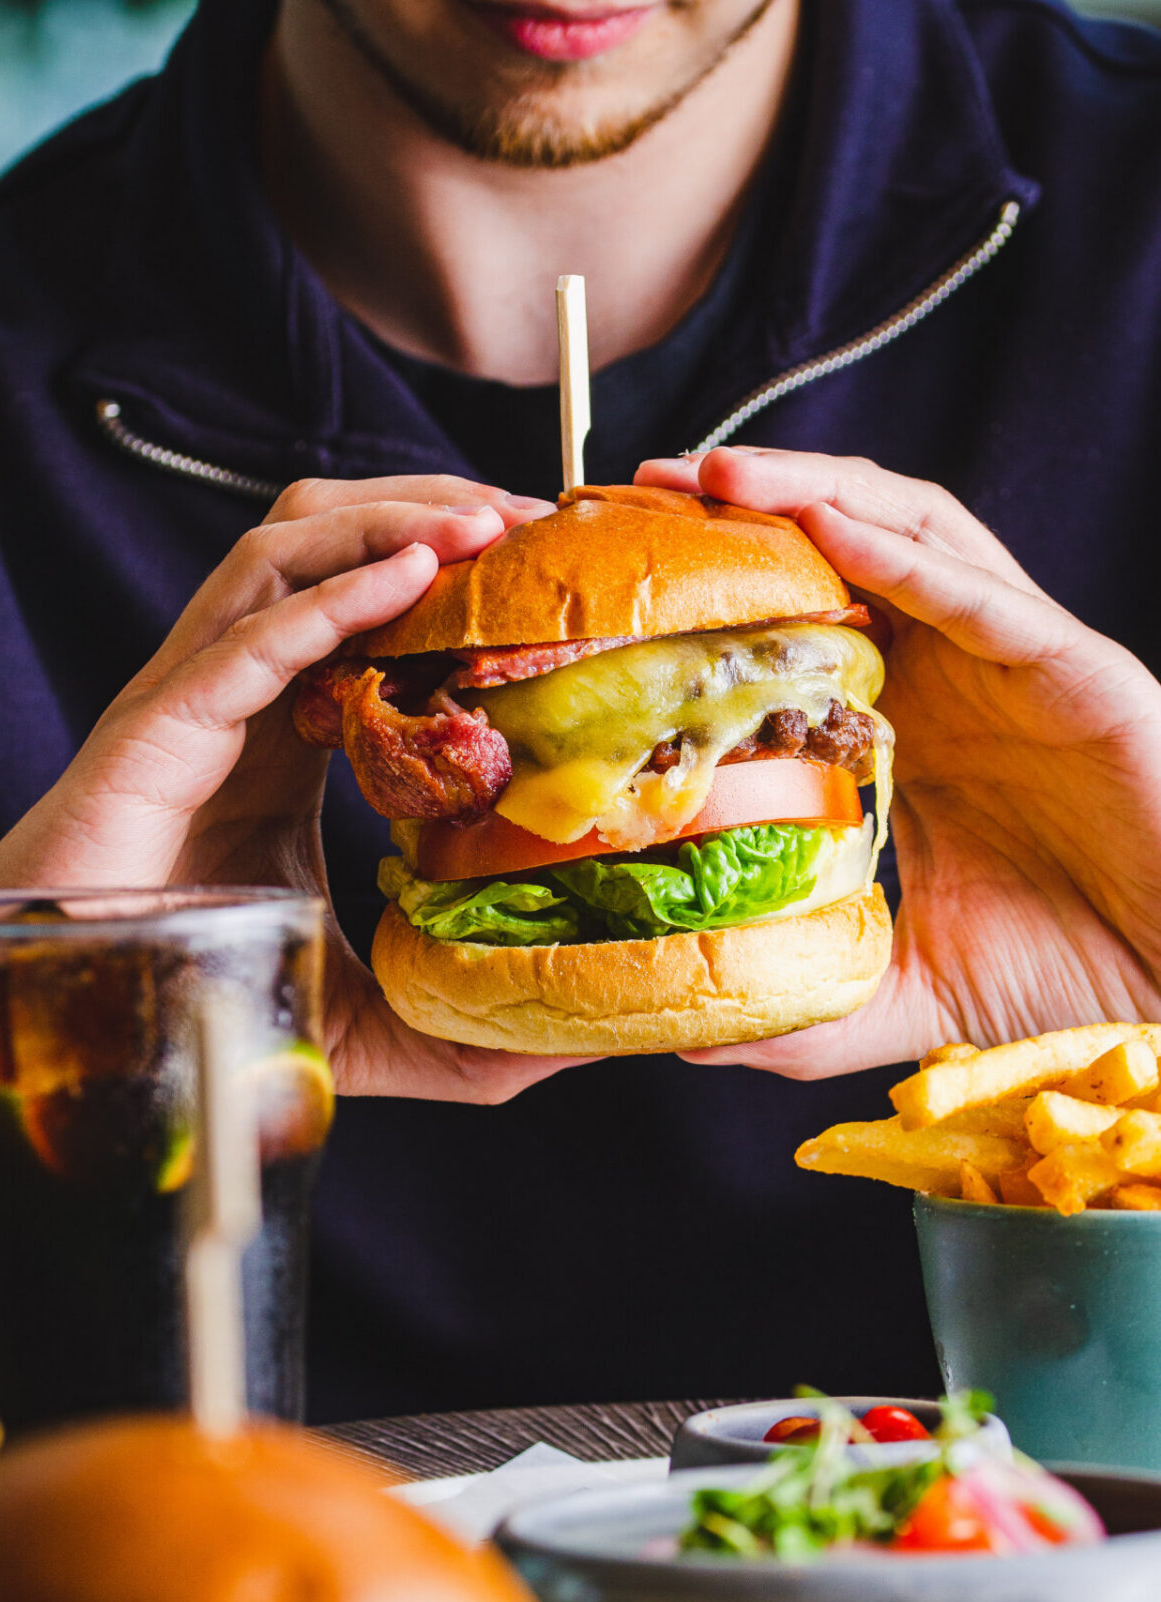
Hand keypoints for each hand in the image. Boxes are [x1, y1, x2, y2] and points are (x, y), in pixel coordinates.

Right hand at [0, 475, 580, 1101]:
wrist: (75, 1023)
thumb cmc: (197, 1003)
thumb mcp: (361, 1021)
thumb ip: (458, 1035)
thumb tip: (570, 1048)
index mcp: (284, 734)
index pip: (370, 603)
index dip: (454, 566)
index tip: (549, 569)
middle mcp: (240, 694)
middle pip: (329, 541)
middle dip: (429, 505)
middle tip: (536, 522)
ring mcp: (194, 699)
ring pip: (282, 551)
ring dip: (388, 519)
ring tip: (487, 521)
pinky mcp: (157, 730)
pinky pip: (249, 635)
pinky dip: (332, 594)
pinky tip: (414, 572)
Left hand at [636, 447, 1160, 1075]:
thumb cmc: (1069, 974)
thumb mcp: (905, 995)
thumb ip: (807, 1010)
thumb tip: (689, 1036)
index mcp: (910, 732)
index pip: (802, 632)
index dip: (719, 598)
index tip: (619, 585)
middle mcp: (955, 678)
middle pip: (841, 554)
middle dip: (745, 512)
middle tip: (641, 491)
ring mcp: (1013, 663)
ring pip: (907, 537)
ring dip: (811, 494)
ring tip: (716, 476)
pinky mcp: (1073, 668)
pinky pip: (980, 591)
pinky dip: (901, 551)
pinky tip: (828, 521)